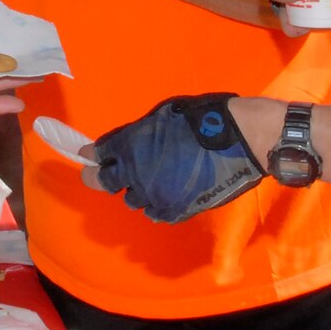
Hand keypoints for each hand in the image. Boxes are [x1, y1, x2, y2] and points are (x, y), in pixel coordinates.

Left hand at [84, 93, 264, 221]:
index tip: (89, 157)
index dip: (92, 156)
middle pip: (107, 183)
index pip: (99, 156)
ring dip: (135, 190)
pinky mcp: (177, 210)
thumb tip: (117, 145)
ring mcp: (157, 196)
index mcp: (131, 147)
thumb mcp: (163, 115)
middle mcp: (137, 175)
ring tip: (148, 180)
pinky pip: (156, 213)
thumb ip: (136, 132)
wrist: (241, 140)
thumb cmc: (202, 118)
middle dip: (105, 176)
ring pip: (132, 200)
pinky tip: (163, 195)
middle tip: (110, 171)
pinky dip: (156, 205)